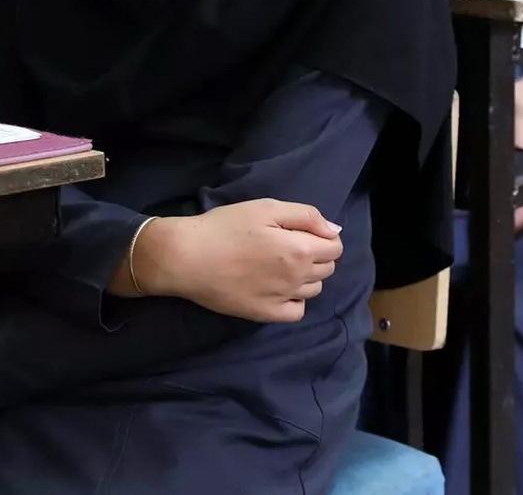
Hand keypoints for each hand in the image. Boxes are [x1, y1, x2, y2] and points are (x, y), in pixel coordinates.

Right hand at [130, 200, 342, 323]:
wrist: (188, 258)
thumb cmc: (226, 226)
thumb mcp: (266, 207)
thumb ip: (306, 216)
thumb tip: (335, 231)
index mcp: (300, 249)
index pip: (335, 247)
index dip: (325, 237)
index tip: (305, 232)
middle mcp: (297, 278)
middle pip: (327, 269)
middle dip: (317, 255)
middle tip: (290, 245)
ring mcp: (282, 299)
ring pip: (314, 290)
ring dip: (307, 277)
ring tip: (281, 265)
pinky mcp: (265, 315)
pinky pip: (296, 311)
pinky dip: (294, 300)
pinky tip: (279, 288)